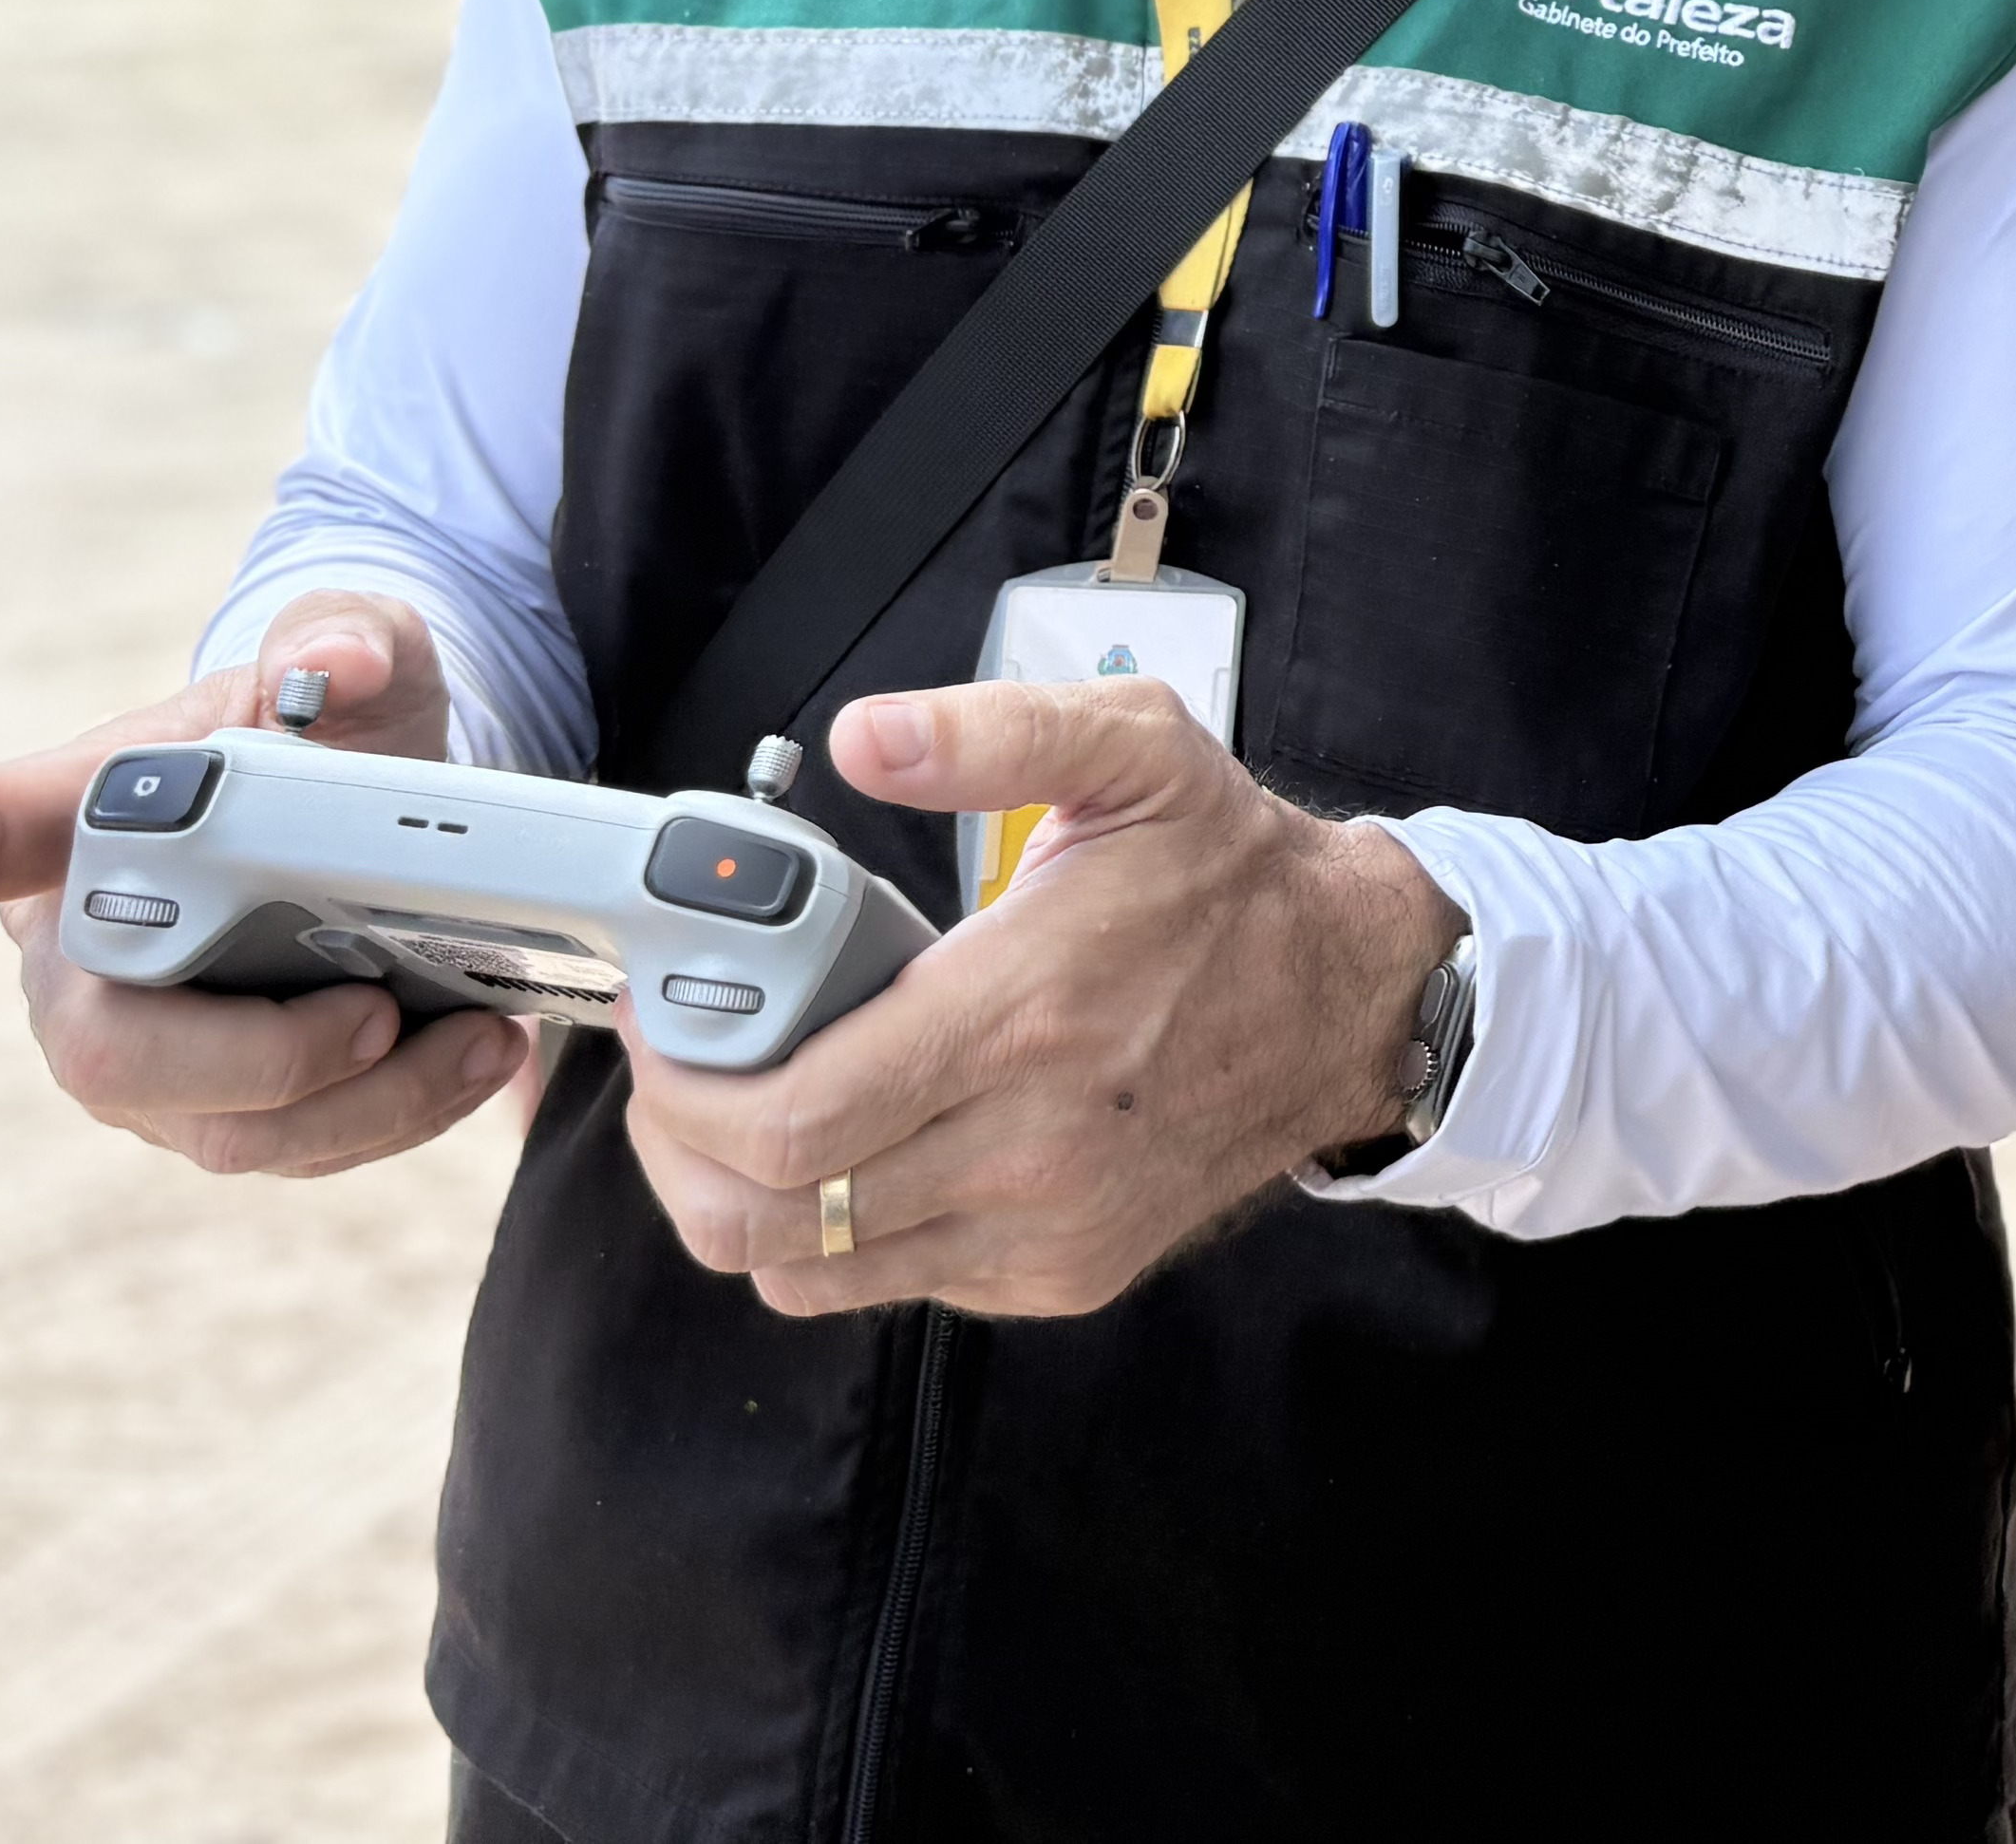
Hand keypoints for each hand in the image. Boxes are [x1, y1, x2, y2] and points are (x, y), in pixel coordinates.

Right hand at [0, 593, 530, 1175]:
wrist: (391, 808)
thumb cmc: (338, 728)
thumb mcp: (363, 652)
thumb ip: (348, 635)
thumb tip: (335, 662)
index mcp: (80, 814)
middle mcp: (85, 948)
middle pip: (101, 1048)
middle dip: (249, 1056)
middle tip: (374, 1011)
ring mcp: (148, 1043)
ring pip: (212, 1128)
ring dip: (359, 1105)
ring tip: (478, 1043)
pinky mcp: (221, 1102)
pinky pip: (288, 1148)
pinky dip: (394, 1120)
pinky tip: (472, 1062)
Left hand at [618, 676, 1466, 1321]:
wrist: (1352, 999)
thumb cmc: (1231, 877)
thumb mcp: (1138, 751)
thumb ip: (995, 731)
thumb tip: (862, 740)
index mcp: (1023, 1020)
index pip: (790, 1122)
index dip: (683, 1087)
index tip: (662, 1017)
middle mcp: (1028, 1150)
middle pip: (770, 1218)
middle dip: (679, 1149)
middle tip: (675, 1067)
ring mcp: (1043, 1230)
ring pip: (811, 1273)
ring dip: (740, 1201)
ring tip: (737, 1108)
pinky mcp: (1058, 1275)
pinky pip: (891, 1283)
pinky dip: (835, 1228)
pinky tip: (851, 1139)